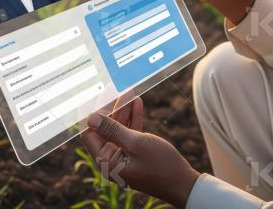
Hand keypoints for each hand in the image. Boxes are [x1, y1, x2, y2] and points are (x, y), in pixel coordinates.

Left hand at [80, 97, 199, 208]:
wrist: (183, 183)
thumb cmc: (161, 165)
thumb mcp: (136, 143)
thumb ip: (112, 130)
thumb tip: (91, 118)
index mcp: (106, 162)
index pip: (89, 134)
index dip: (93, 115)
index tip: (99, 96)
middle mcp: (111, 161)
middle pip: (104, 130)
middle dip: (111, 109)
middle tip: (116, 89)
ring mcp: (123, 158)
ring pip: (118, 130)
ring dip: (123, 111)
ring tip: (129, 92)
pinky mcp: (134, 155)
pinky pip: (129, 134)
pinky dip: (133, 120)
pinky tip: (137, 103)